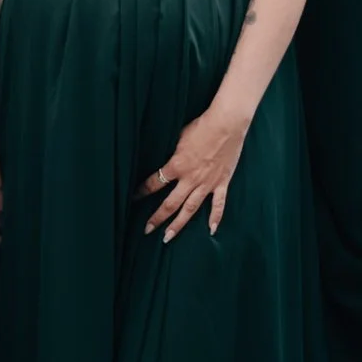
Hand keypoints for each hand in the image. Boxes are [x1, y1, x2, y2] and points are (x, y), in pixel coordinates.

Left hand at [142, 103, 247, 241]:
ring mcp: (207, 183)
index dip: (142, 191)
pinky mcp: (221, 182)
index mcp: (176, 166)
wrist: (227, 124)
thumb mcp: (178, 136)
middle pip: (170, 203)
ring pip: (190, 209)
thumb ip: (170, 151)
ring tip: (168, 237)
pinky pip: (218, 204)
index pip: (154, 182)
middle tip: (147, 229)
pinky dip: (215, 218)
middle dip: (157, 217)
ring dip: (178, 224)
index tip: (134, 198)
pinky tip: (211, 231)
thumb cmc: (202, 126)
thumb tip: (161, 157)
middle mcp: (190, 178)